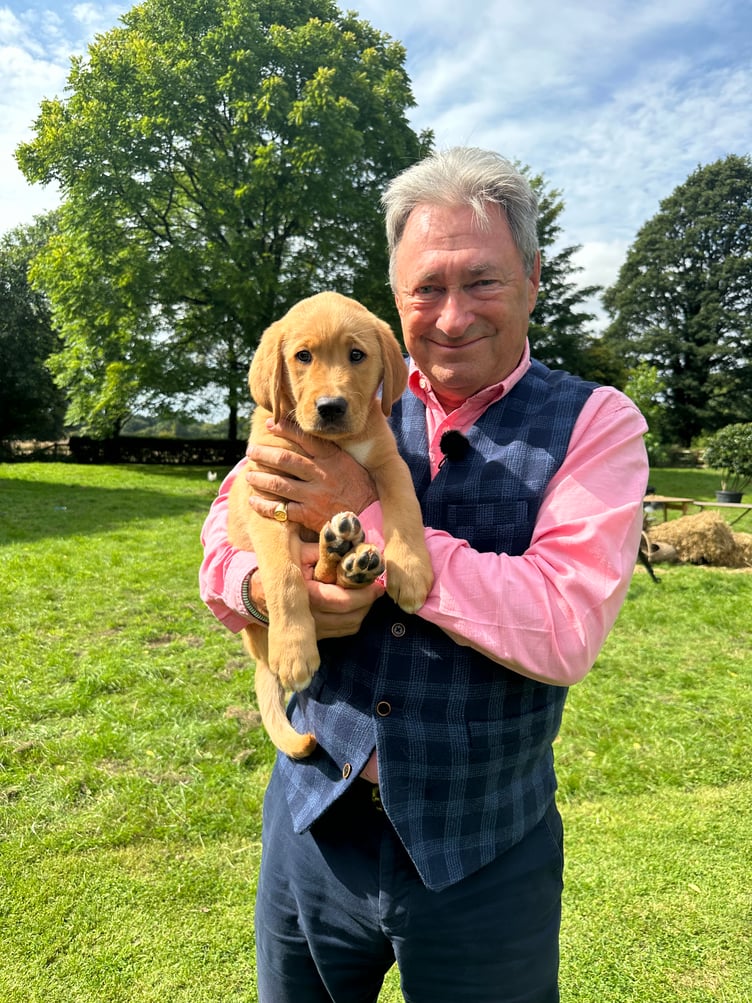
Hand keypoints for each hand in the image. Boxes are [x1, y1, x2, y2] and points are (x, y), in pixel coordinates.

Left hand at [245, 418, 377, 531]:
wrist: (371, 519)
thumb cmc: (362, 490)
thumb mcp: (353, 464)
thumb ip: (336, 449)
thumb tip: (333, 426)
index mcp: (332, 459)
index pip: (305, 438)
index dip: (285, 429)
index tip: (271, 423)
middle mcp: (321, 475)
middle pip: (286, 459)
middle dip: (264, 453)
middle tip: (251, 450)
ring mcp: (314, 495)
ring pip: (279, 483)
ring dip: (260, 478)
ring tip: (249, 474)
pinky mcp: (309, 515)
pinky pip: (281, 509)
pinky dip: (264, 506)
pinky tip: (254, 501)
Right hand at [251, 543, 383, 638]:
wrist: (257, 592)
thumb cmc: (282, 566)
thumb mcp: (299, 551)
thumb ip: (324, 550)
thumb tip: (349, 542)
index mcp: (306, 594)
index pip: (342, 600)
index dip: (364, 594)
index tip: (377, 584)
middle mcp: (308, 617)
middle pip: (351, 617)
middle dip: (368, 603)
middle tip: (377, 588)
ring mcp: (312, 630)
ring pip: (350, 626)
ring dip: (363, 612)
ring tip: (368, 595)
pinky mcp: (315, 636)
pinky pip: (343, 631)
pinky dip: (354, 620)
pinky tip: (356, 605)